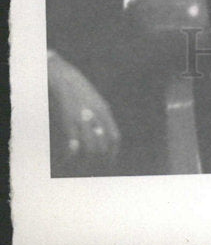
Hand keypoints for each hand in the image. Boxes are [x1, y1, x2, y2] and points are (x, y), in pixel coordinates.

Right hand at [47, 50, 119, 165]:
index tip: (108, 165)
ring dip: (84, 161)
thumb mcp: (94, 100)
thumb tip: (101, 133)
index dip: (112, 155)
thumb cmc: (76, 88)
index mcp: (104, 111)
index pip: (114, 138)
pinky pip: (73, 145)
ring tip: (78, 166)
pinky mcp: (68, 121)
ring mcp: (83, 119)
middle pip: (103, 146)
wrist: (62, 75)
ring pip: (90, 149)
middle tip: (90, 168)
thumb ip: (99, 115)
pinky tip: (66, 158)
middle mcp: (97, 116)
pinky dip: (70, 156)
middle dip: (97, 161)